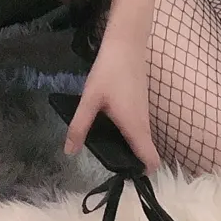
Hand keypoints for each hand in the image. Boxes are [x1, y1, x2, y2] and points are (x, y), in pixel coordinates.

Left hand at [63, 34, 160, 173]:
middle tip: (105, 164)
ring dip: (127, 148)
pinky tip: (107, 126)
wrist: (126, 42)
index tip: (121, 178)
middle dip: (129, 164)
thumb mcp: (89, 99)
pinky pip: (137, 128)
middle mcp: (144, 123)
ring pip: (140, 140)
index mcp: (135, 127)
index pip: (151, 161)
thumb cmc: (109, 71)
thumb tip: (69, 152)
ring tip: (103, 146)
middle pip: (145, 153)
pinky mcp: (140, 103)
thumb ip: (80, 126)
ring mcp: (144, 113)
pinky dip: (127, 134)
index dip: (141, 175)